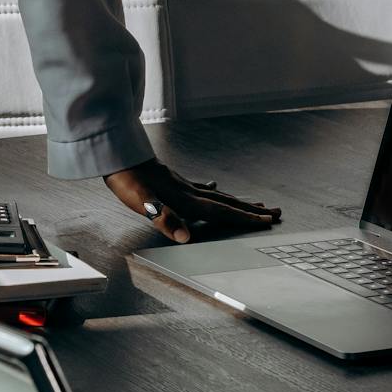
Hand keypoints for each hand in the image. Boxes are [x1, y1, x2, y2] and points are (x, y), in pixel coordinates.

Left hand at [104, 158, 280, 243]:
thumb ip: (164, 218)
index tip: (267, 222)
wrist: (116, 154)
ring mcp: (182, 184)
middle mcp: (188, 191)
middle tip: (275, 213)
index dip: (244, 218)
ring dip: (238, 201)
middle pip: (227, 202)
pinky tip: (214, 187)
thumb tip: (186, 237)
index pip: (221, 211)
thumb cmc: (128, 180)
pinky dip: (213, 191)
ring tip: (256, 204)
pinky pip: (201, 188)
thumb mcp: (142, 201)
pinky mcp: (172, 180)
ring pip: (218, 195)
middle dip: (251, 210)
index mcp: (185, 199)